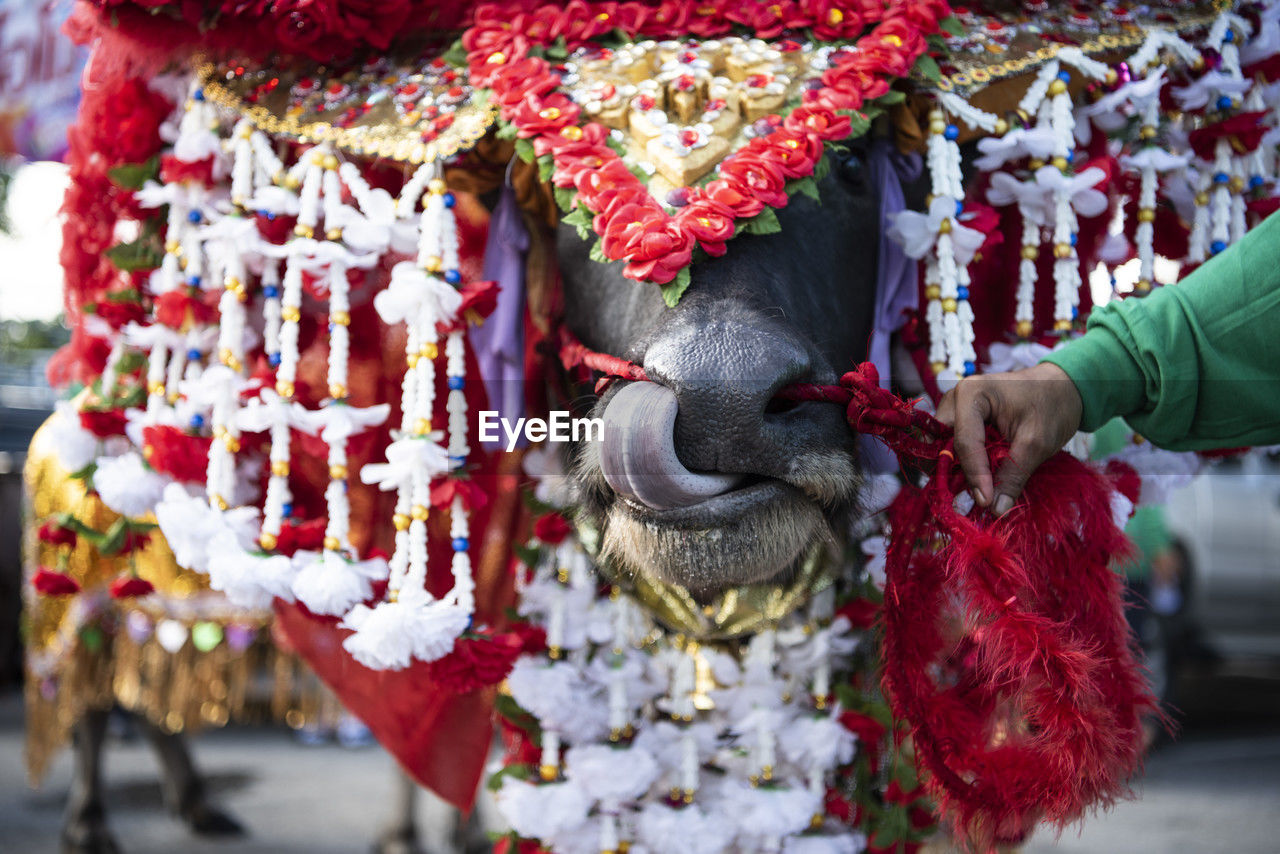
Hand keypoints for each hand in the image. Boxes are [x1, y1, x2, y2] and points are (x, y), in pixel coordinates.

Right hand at [936, 362, 1082, 514]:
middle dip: (952, 470)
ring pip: (943, 446)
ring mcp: (955, 409)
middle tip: (971, 497)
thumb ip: (1014, 475)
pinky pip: (953, 446)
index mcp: (972, 394)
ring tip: (976, 492)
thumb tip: (996, 510)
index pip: (964, 441)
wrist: (1062, 388)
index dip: (974, 474)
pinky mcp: (961, 421)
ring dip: (956, 469)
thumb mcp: (1037, 442)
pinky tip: (977, 482)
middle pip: (942, 442)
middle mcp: (955, 399)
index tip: (986, 502)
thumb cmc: (1052, 406)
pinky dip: (963, 465)